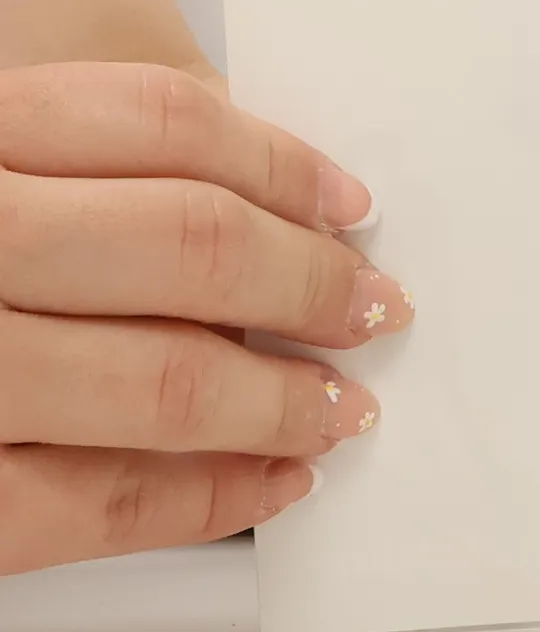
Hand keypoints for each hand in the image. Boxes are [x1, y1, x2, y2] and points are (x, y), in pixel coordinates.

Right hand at [0, 63, 413, 573]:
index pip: (160, 121)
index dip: (281, 163)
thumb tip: (261, 206)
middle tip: (376, 308)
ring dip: (282, 401)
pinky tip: (267, 487)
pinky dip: (204, 504)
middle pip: (189, 247)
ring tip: (342, 406)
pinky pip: (91, 510)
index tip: (347, 203)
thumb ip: (70, 170)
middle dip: (310, 285)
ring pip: (163, 384)